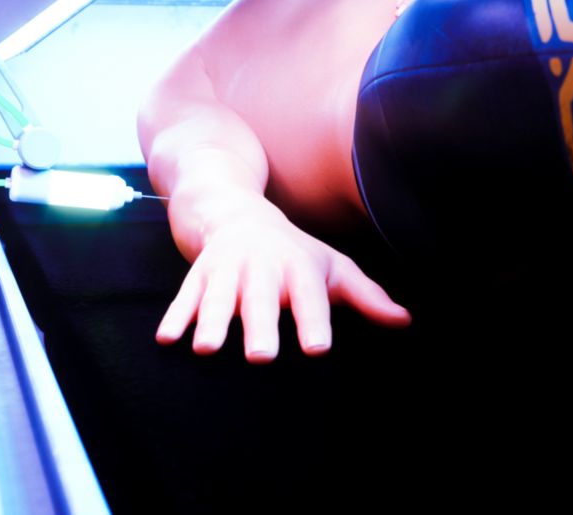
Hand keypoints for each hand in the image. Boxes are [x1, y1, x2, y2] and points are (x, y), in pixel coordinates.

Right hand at [155, 200, 411, 363]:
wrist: (238, 214)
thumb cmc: (295, 254)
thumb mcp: (332, 269)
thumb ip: (366, 297)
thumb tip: (406, 322)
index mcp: (298, 267)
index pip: (309, 297)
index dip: (313, 321)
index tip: (318, 348)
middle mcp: (260, 266)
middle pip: (259, 298)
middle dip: (258, 325)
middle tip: (260, 357)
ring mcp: (225, 269)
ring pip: (216, 297)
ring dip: (209, 322)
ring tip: (205, 350)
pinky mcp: (197, 274)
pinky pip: (183, 296)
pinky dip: (174, 317)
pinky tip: (166, 341)